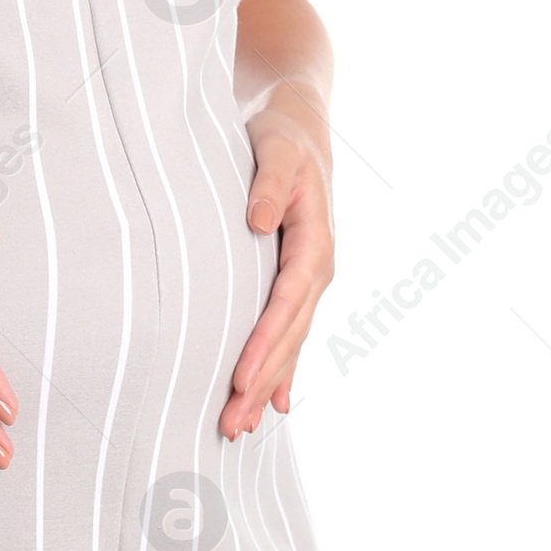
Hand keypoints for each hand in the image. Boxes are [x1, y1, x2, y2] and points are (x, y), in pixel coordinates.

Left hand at [219, 104, 334, 439]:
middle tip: (232, 424)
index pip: (286, 303)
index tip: (240, 378)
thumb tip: (259, 221)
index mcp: (315, 243)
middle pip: (289, 335)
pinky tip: (274, 403)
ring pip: (289, 341)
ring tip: (241, 426)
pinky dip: (281, 367)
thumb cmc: (282, 136)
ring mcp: (310, 278)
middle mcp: (317, 268)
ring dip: (267, 384)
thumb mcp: (275, 149)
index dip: (265, 343)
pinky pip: (289, 331)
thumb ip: (267, 184)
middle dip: (261, 381)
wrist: (299, 125)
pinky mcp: (296, 278)